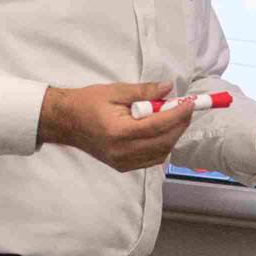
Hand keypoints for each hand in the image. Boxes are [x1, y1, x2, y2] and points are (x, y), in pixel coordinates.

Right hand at [39, 80, 194, 172]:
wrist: (65, 122)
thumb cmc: (87, 103)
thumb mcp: (115, 91)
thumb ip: (144, 91)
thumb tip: (169, 88)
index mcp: (119, 132)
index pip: (157, 126)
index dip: (178, 115)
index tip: (190, 103)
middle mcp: (122, 151)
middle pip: (163, 142)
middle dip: (179, 125)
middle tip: (186, 109)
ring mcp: (122, 162)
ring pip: (160, 154)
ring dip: (172, 136)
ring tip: (174, 118)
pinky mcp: (122, 166)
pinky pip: (151, 160)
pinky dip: (161, 146)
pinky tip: (161, 132)